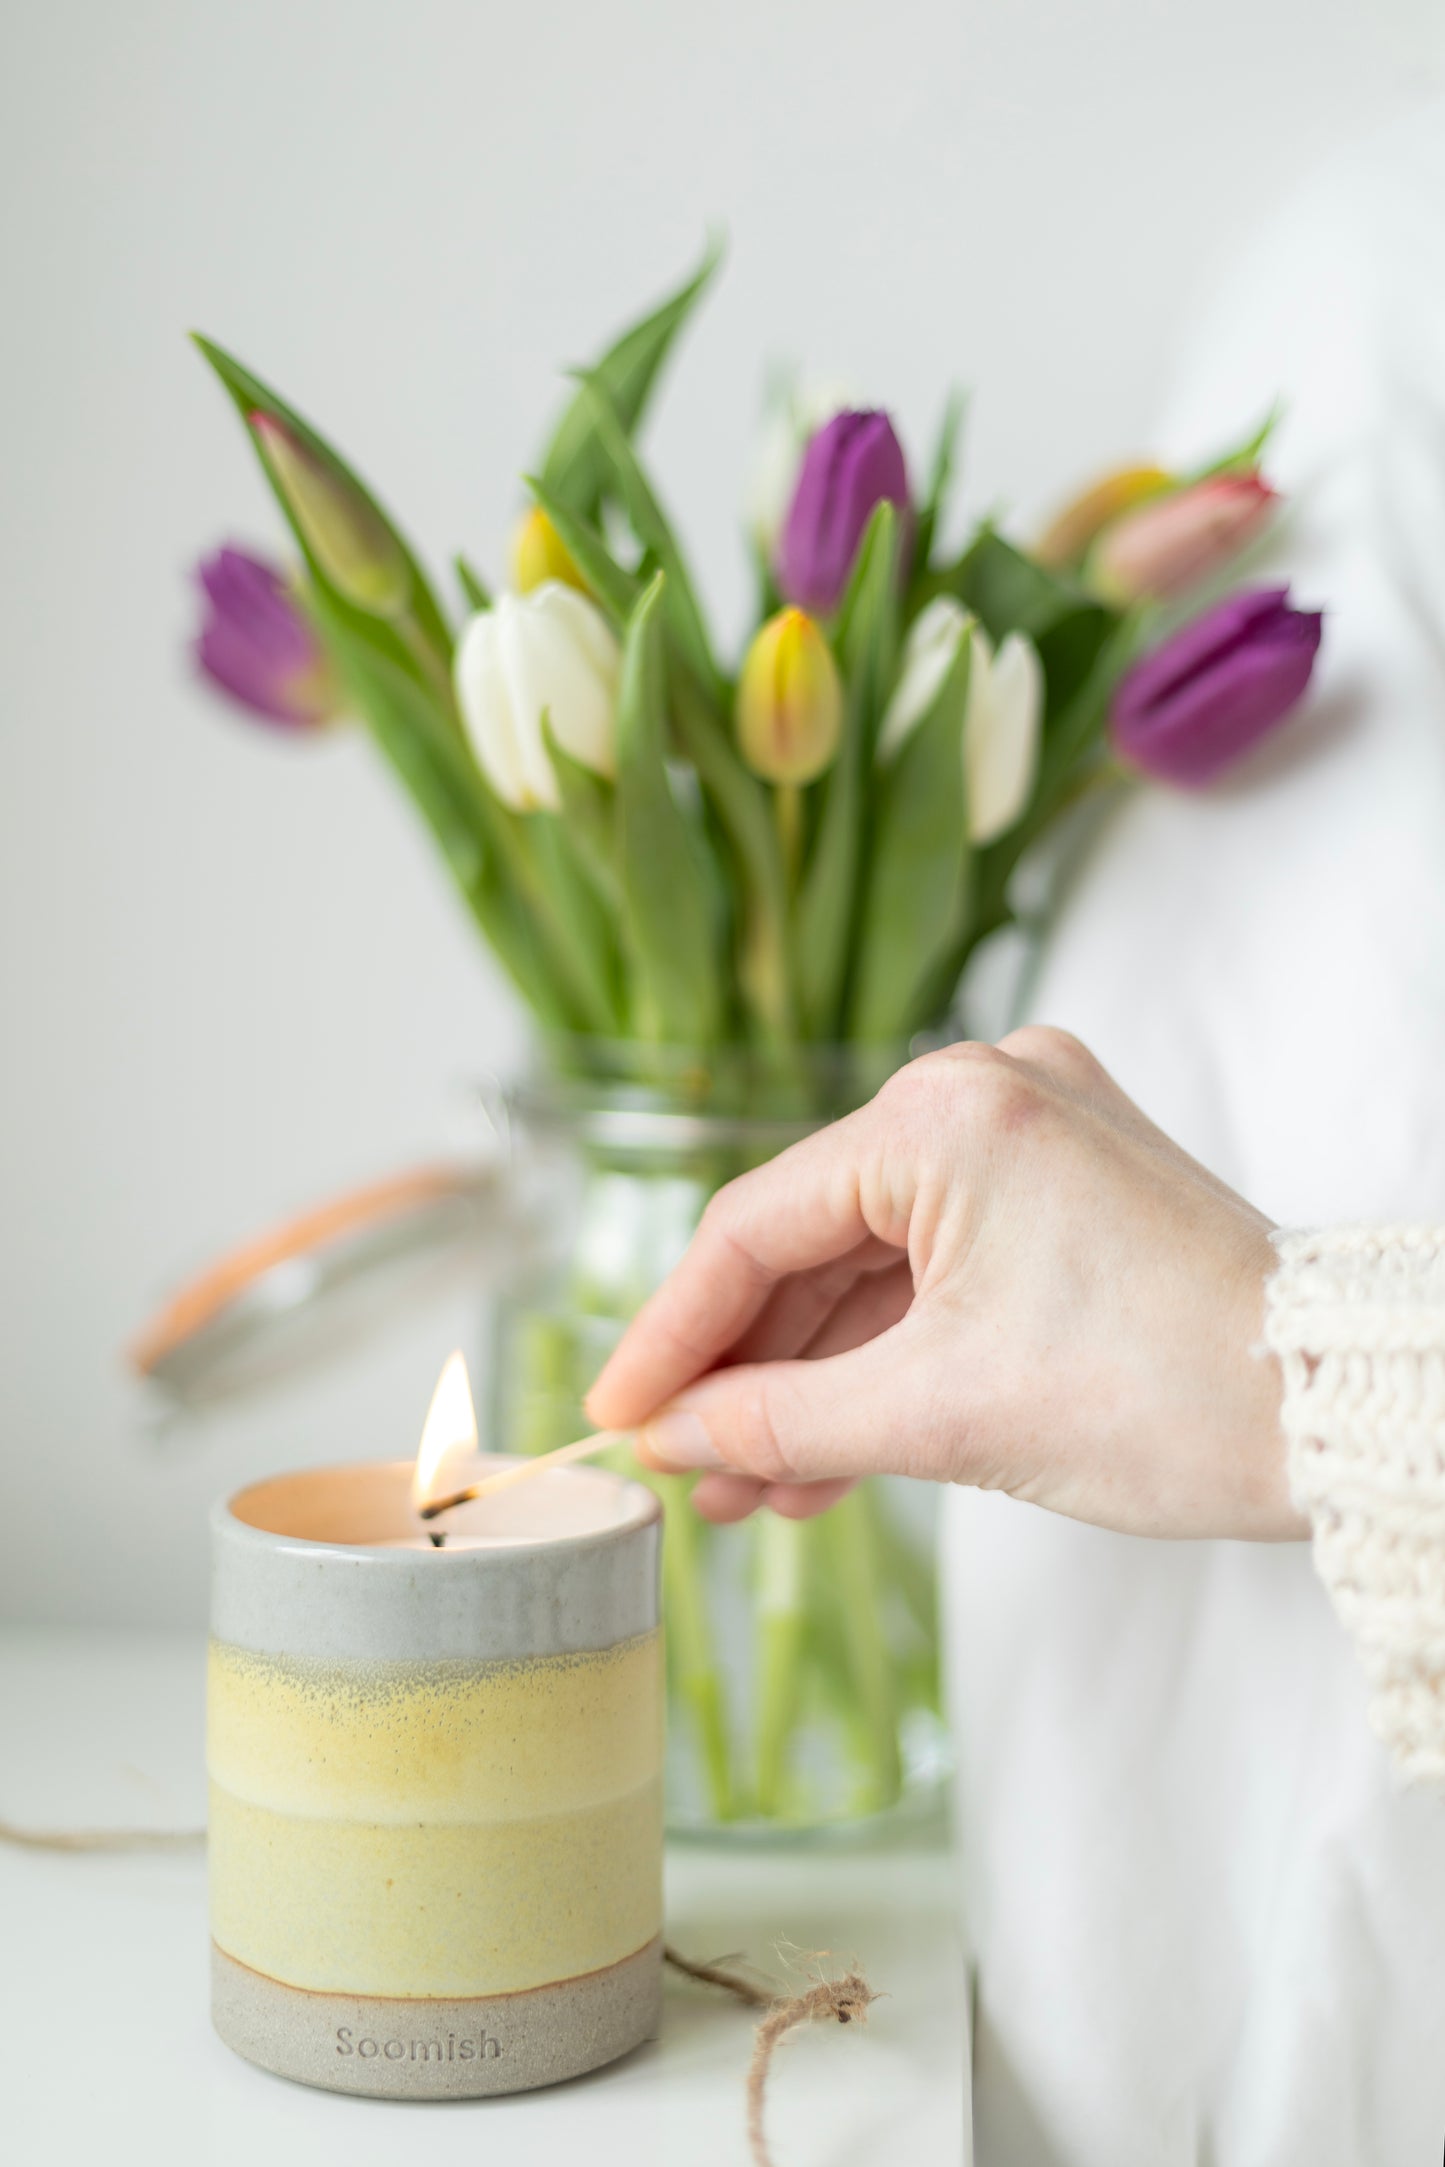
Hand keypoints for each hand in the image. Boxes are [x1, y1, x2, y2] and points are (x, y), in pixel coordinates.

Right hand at [586, 1029, 1302, 1540]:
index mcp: (947, 1114)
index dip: (672, 1334)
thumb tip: (670, 1436)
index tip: (614, 1416)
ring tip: (750, 1490)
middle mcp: (983, 1092)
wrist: (1339, 1414)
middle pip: (810, 1244)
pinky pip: (934, 1267)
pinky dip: (883, 1356)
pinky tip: (823, 1456)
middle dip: (746, 1373)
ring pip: (870, 1266)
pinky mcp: (1060, 1183)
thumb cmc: (1167, 1397)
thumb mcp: (941, 1417)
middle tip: (685, 1472)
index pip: (757, 1227)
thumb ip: (777, 1420)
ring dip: (811, 1379)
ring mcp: (1028, 1132)